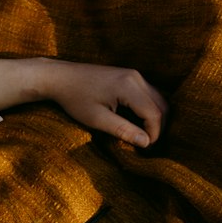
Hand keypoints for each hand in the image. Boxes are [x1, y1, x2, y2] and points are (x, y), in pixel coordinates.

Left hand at [0, 56, 167, 147]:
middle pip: (161, 105)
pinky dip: (149, 109)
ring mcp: (133, 74)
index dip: (154, 134)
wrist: (60, 77)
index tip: (144, 148)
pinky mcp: (129, 76)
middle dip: (158, 127)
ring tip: (143, 135)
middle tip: (146, 144)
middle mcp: (135, 77)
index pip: (154, 114)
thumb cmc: (75, 99)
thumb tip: (147, 143)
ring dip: (155, 118)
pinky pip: (149, 93)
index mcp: (128, 86)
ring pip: (158, 98)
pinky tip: (138, 122)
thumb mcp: (97, 119)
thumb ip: (123, 130)